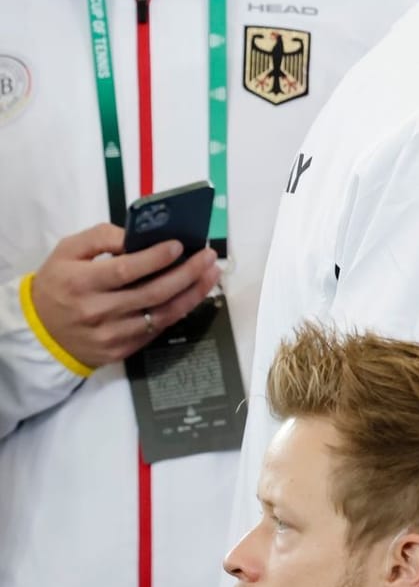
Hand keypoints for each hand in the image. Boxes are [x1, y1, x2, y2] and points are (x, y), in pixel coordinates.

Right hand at [28, 223, 220, 368]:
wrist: (40, 333)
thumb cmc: (58, 284)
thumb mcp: (67, 251)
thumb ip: (101, 237)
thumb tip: (138, 235)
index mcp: (80, 282)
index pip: (125, 270)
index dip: (156, 258)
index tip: (180, 245)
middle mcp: (96, 311)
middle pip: (152, 293)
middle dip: (186, 273)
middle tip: (208, 256)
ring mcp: (111, 335)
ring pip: (161, 314)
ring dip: (192, 293)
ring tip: (211, 273)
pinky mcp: (121, 351)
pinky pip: (157, 329)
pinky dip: (179, 311)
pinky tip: (193, 294)